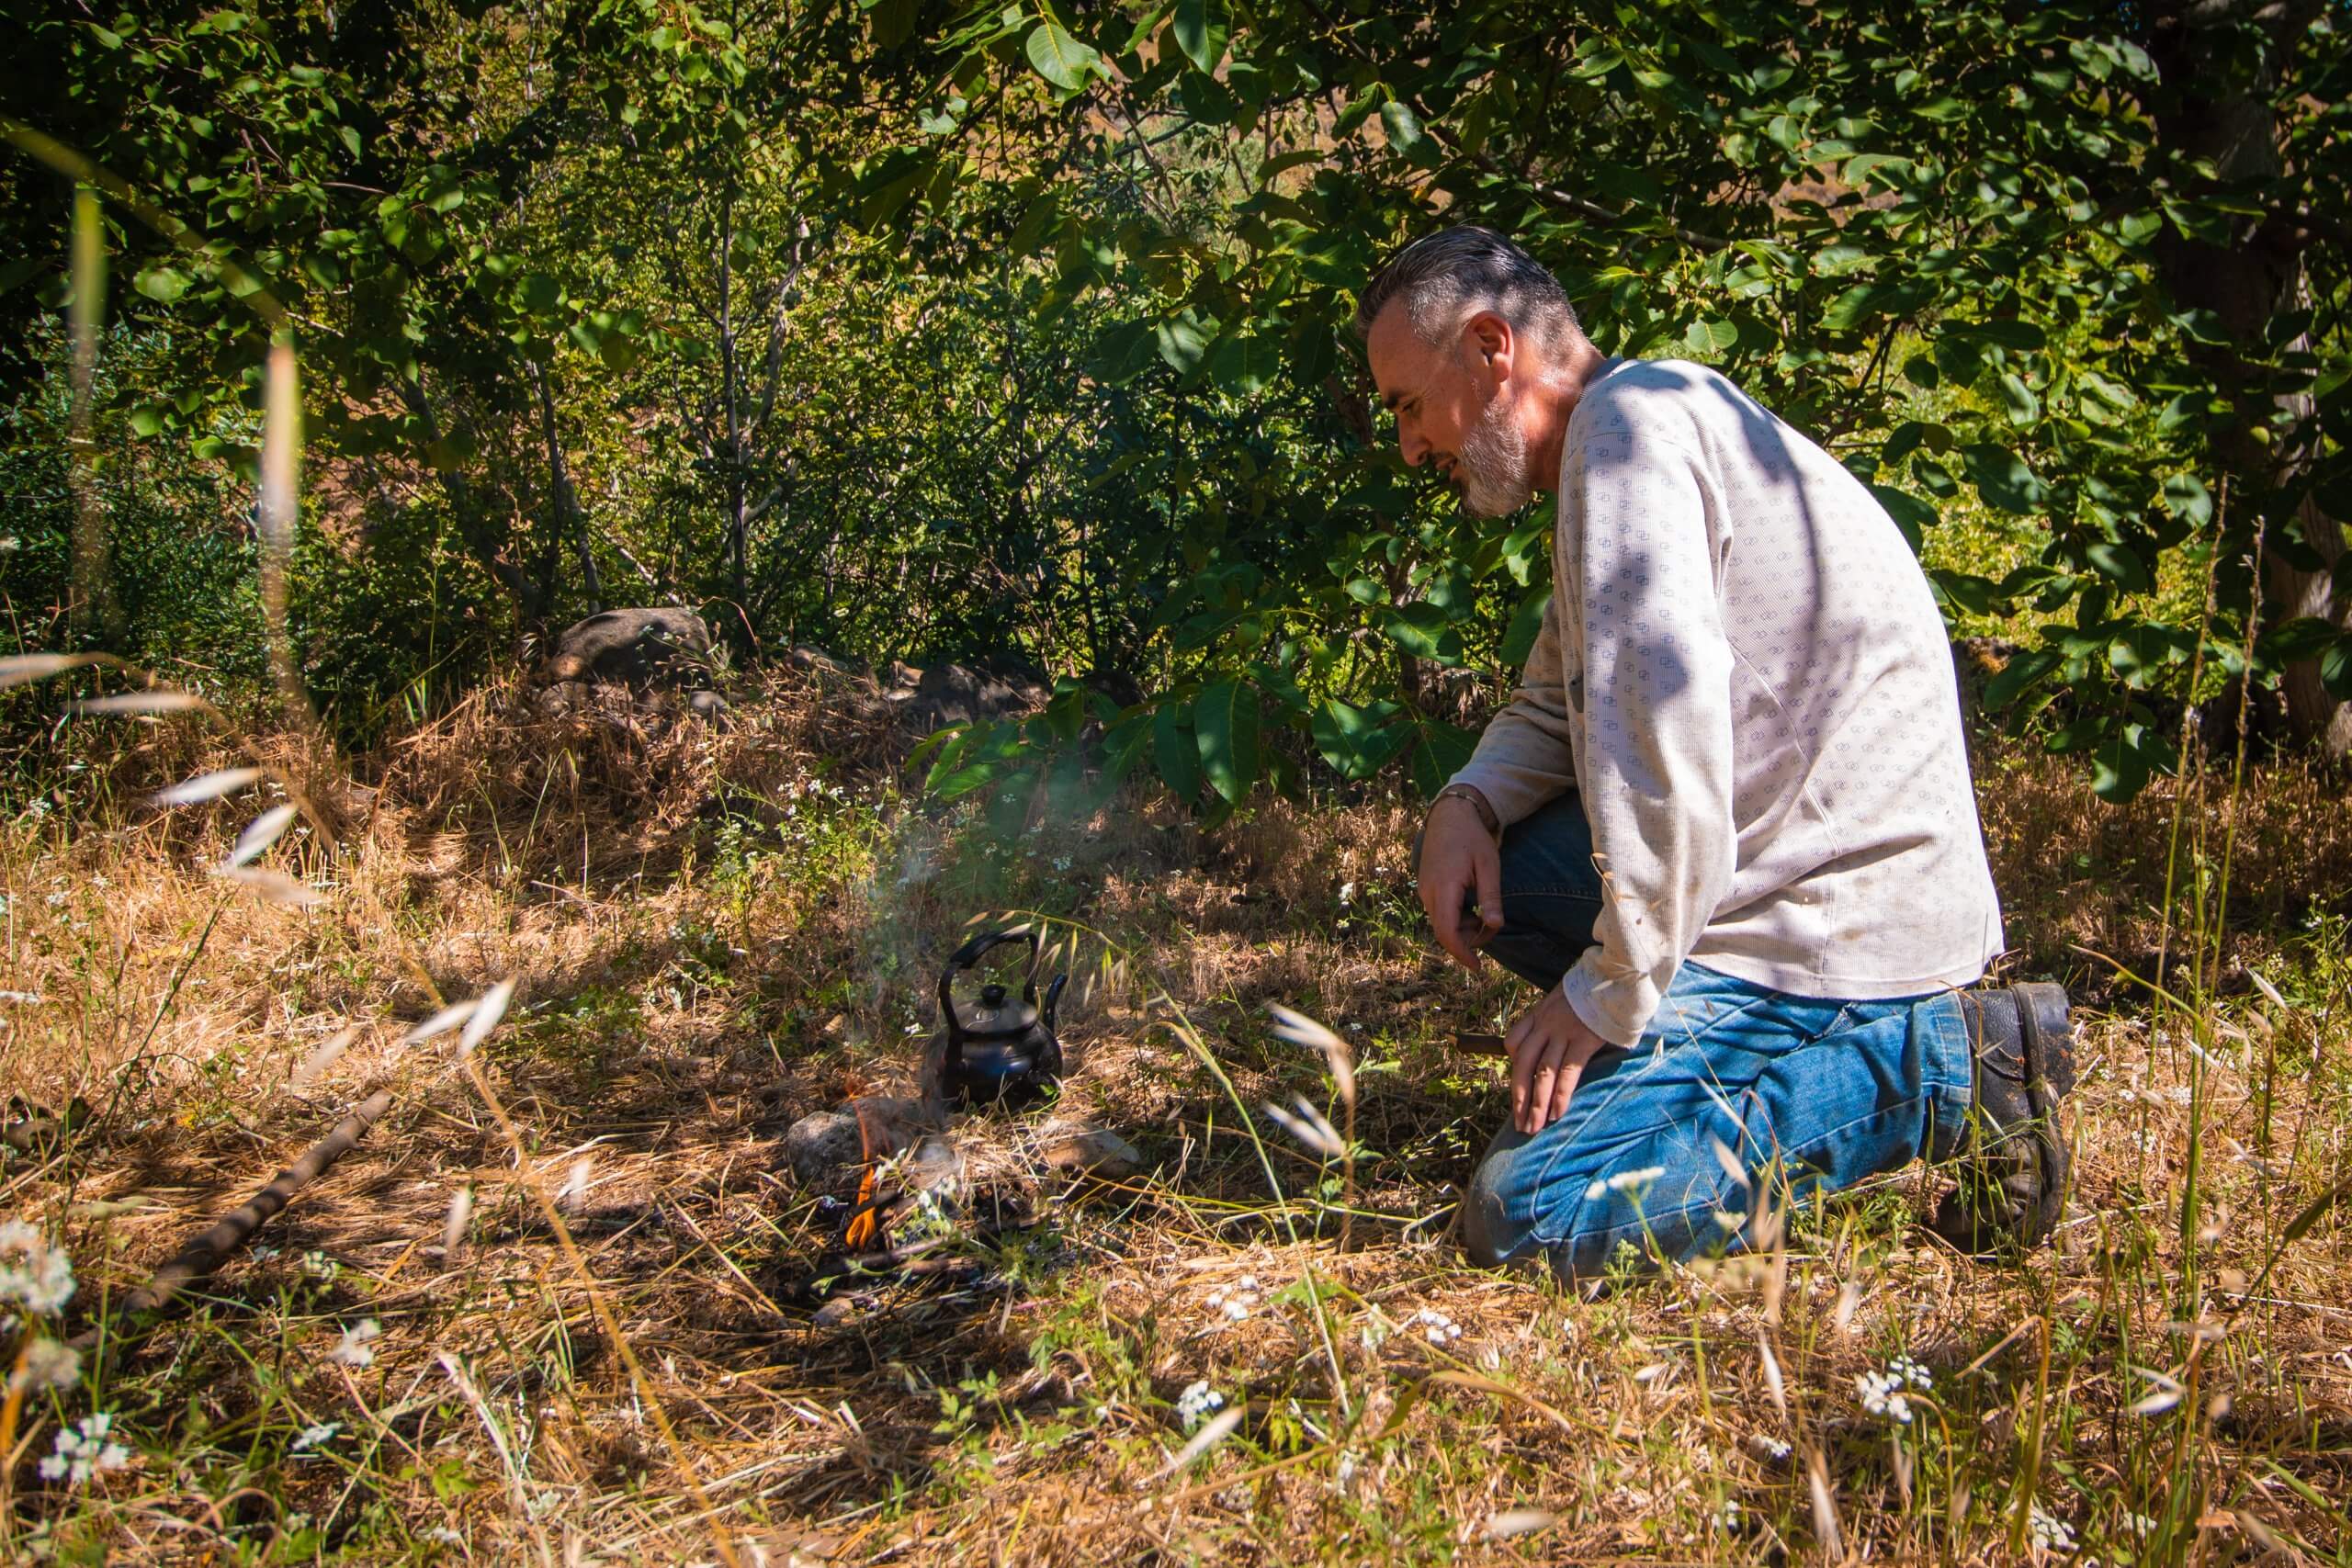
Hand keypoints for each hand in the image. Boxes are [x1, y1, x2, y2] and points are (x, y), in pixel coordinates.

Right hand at [1417, 795, 1501, 971]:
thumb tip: (1495, 926)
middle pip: (1445, 931)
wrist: (1450, 814)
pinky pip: (1439, 912)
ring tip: (1483, 912)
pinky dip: (1456, 917)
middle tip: (1491, 928)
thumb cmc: (1472, 838)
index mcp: (1444, 888)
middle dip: (1468, 939)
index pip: (1447, 933)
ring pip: (1441, 923)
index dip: (1462, 954)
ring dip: (1463, 927)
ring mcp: (1424, 890)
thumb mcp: (1488, 866)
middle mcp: (1429, 892)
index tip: (1478, 967)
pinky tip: (1471, 904)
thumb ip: (1490, 897)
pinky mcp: (1426, 887)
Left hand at [1505, 986, 1606, 1134]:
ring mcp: (1563, 1032)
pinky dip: (1559, 1095)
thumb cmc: (1596, 990)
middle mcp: (1546, 1024)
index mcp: (1539, 1013)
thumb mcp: (1566, 997)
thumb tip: (1559, 1039)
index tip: (1519, 1081)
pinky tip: (1557, 1113)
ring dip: (1536, 1104)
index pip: (1513, 1041)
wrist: (1617, 974)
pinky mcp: (1583, 1041)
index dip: (1514, 1063)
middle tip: (1518, 1124)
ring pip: (1542, 1073)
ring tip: (1533, 1127)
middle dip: (1519, 1097)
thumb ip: (1558, 1016)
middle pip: (1523, 1065)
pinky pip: (1567, 1073)